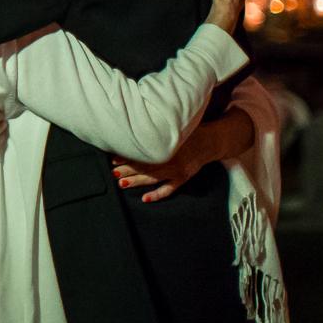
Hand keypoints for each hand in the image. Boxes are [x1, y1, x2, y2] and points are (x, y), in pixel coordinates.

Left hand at [111, 109, 251, 200]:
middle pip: (145, 166)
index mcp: (165, 144)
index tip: (113, 158)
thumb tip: (134, 124)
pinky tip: (145, 199)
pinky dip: (157, 195)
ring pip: (153, 178)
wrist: (210, 141)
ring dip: (137, 181)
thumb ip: (155, 127)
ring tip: (121, 184)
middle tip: (113, 173)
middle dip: (127, 170)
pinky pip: (168, 189)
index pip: (142, 151)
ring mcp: (176, 170)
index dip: (127, 156)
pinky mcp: (182, 178)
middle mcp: (169, 158)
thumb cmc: (187, 131)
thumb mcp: (172, 125)